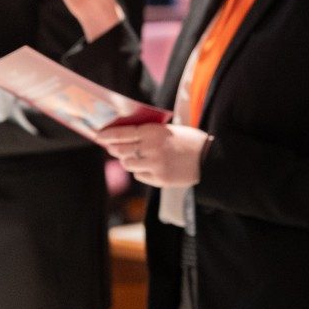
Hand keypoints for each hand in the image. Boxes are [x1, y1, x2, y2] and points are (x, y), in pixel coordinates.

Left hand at [95, 123, 209, 187]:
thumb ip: (148, 133)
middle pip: (121, 150)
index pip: (124, 133)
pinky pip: (139, 175)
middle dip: (115, 149)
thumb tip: (122, 137)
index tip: (98, 136)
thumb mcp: (170, 130)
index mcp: (156, 132)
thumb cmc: (189, 141)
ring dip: (129, 161)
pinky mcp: (160, 179)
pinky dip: (141, 171)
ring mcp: (156, 165)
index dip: (109, 135)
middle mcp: (153, 148)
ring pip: (127, 164)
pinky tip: (151, 167)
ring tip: (139, 157)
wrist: (209, 159)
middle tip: (112, 147)